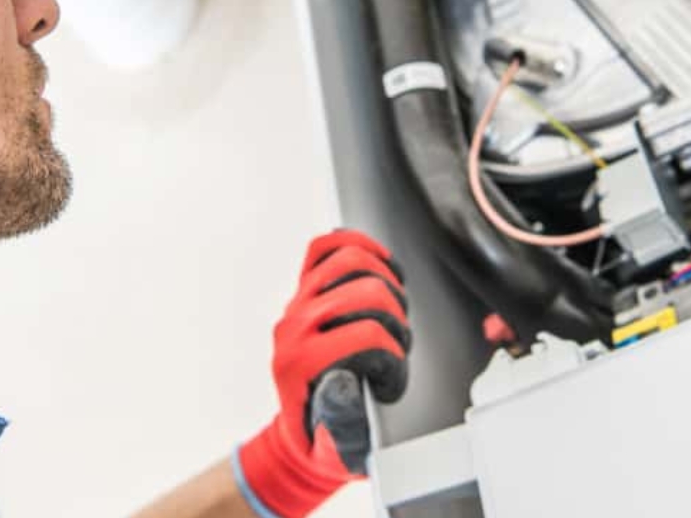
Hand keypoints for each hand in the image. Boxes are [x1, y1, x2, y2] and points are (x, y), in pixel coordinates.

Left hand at [236, 230, 410, 517]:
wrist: (301, 430)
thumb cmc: (324, 437)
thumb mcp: (337, 444)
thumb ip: (342, 420)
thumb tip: (345, 380)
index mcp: (299, 363)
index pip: (368, 335)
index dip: (393, 358)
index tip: (390, 380)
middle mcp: (293, 326)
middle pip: (368, 292)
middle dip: (396, 319)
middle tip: (396, 346)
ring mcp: (297, 302)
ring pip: (352, 261)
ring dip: (386, 283)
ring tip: (393, 311)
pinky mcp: (305, 288)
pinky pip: (326, 247)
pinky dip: (358, 245)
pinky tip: (380, 264)